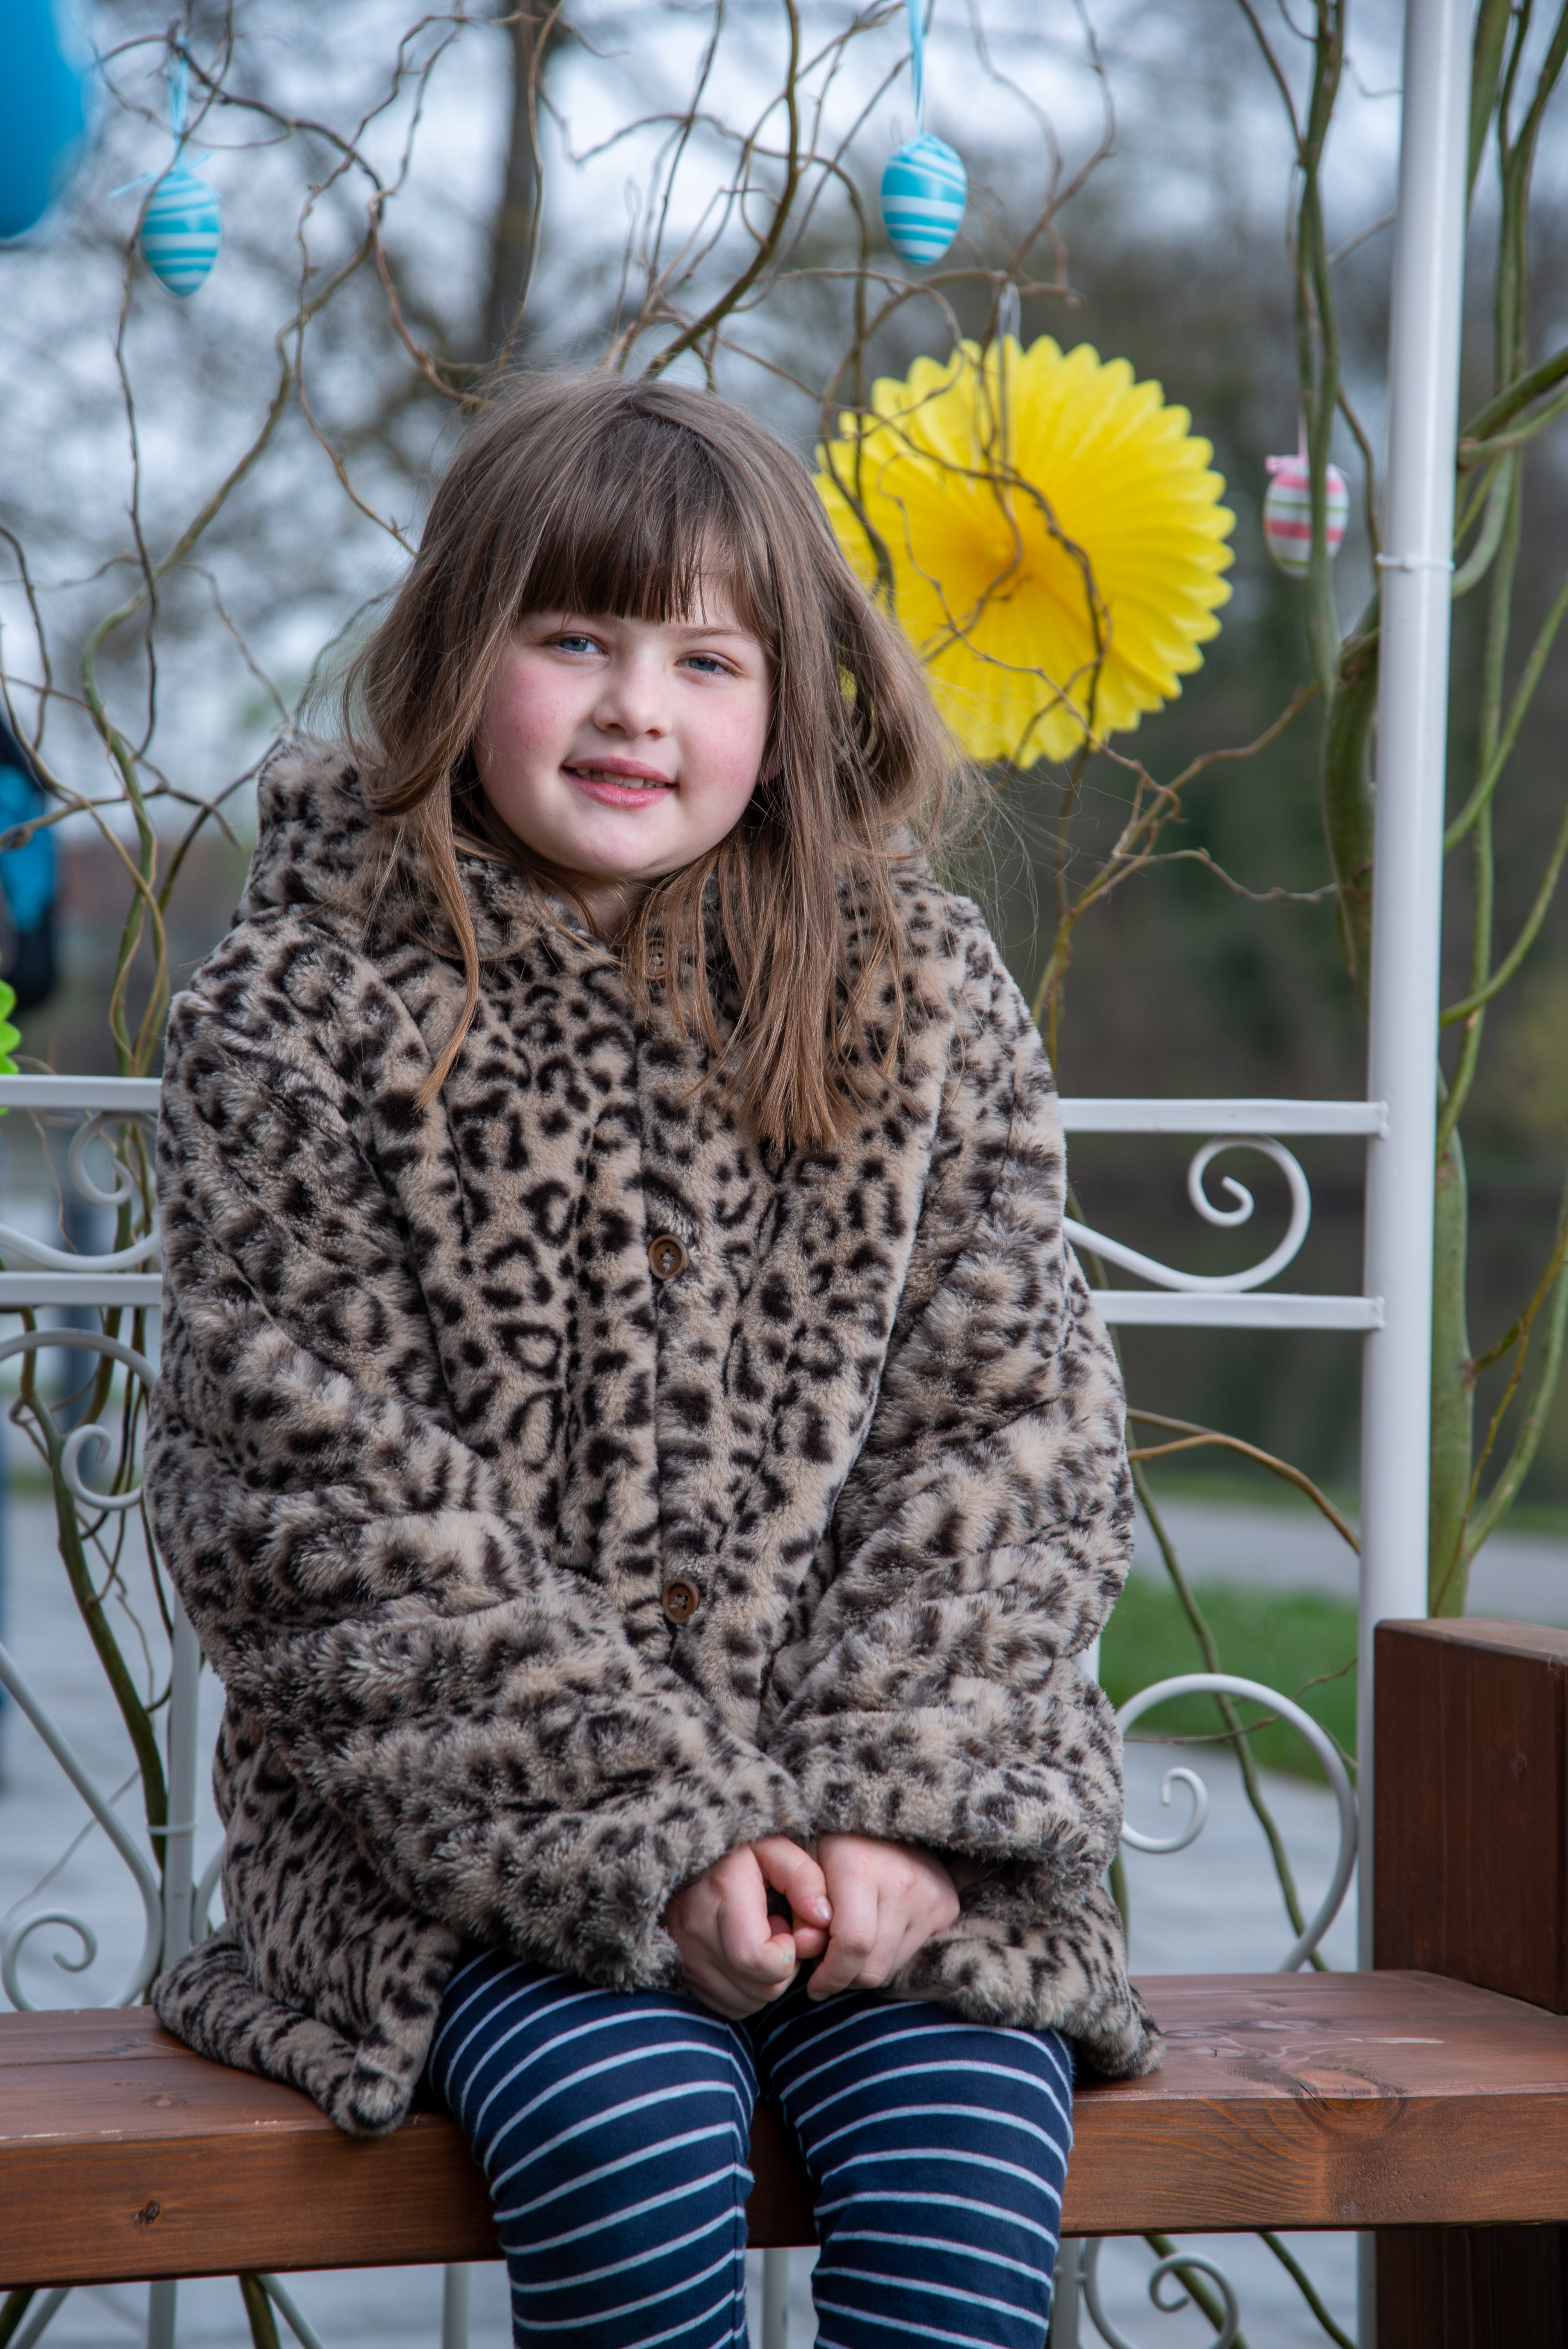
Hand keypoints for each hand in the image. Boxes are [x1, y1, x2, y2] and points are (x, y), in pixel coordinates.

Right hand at [664, 1837, 831, 2019]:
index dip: (786, 1955)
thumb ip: (804, 1879)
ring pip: (746, 2003)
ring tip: (758, 1940)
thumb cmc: (739, 1852)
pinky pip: (728, 2007)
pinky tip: (743, 1955)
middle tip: (777, 1932)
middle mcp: (696, 1930)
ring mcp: (685, 1955)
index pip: (756, 1959)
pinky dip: (746, 1990)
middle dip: (782, 1969)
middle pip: (759, 1989)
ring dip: (765, 1981)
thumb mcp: (775, 1848)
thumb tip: (823, 1918)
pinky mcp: (683, 1973)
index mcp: (721, 1894)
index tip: (786, 1928)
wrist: (683, 1855)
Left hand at [807, 1834, 959, 1999]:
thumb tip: (806, 1947)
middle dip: (844, 1977)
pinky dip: (888, 1955)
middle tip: (827, 1964)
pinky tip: (875, 1933)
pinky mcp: (948, 1906)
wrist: (886, 1808)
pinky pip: (913, 1956)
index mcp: (861, 1867)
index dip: (830, 1975)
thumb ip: (798, 1907)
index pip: (853, 1943)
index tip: (813, 1985)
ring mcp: (931, 1896)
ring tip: (849, 1943)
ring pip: (893, 1967)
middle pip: (873, 1966)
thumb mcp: (801, 1861)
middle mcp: (903, 1882)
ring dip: (866, 1967)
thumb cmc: (832, 1838)